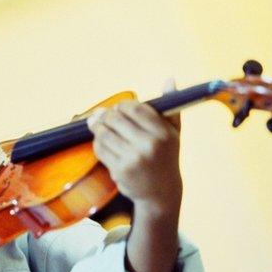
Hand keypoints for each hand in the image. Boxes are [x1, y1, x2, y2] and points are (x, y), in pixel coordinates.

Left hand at [87, 81, 181, 214]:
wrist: (161, 192)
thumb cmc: (166, 156)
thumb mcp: (174, 133)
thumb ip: (170, 106)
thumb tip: (170, 79)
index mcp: (163, 132)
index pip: (134, 107)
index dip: (122, 105)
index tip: (120, 109)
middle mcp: (150, 145)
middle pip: (115, 118)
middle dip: (106, 115)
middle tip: (103, 116)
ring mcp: (133, 159)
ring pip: (104, 133)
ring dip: (97, 127)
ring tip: (98, 126)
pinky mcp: (120, 170)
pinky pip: (100, 149)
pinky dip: (97, 143)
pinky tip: (102, 142)